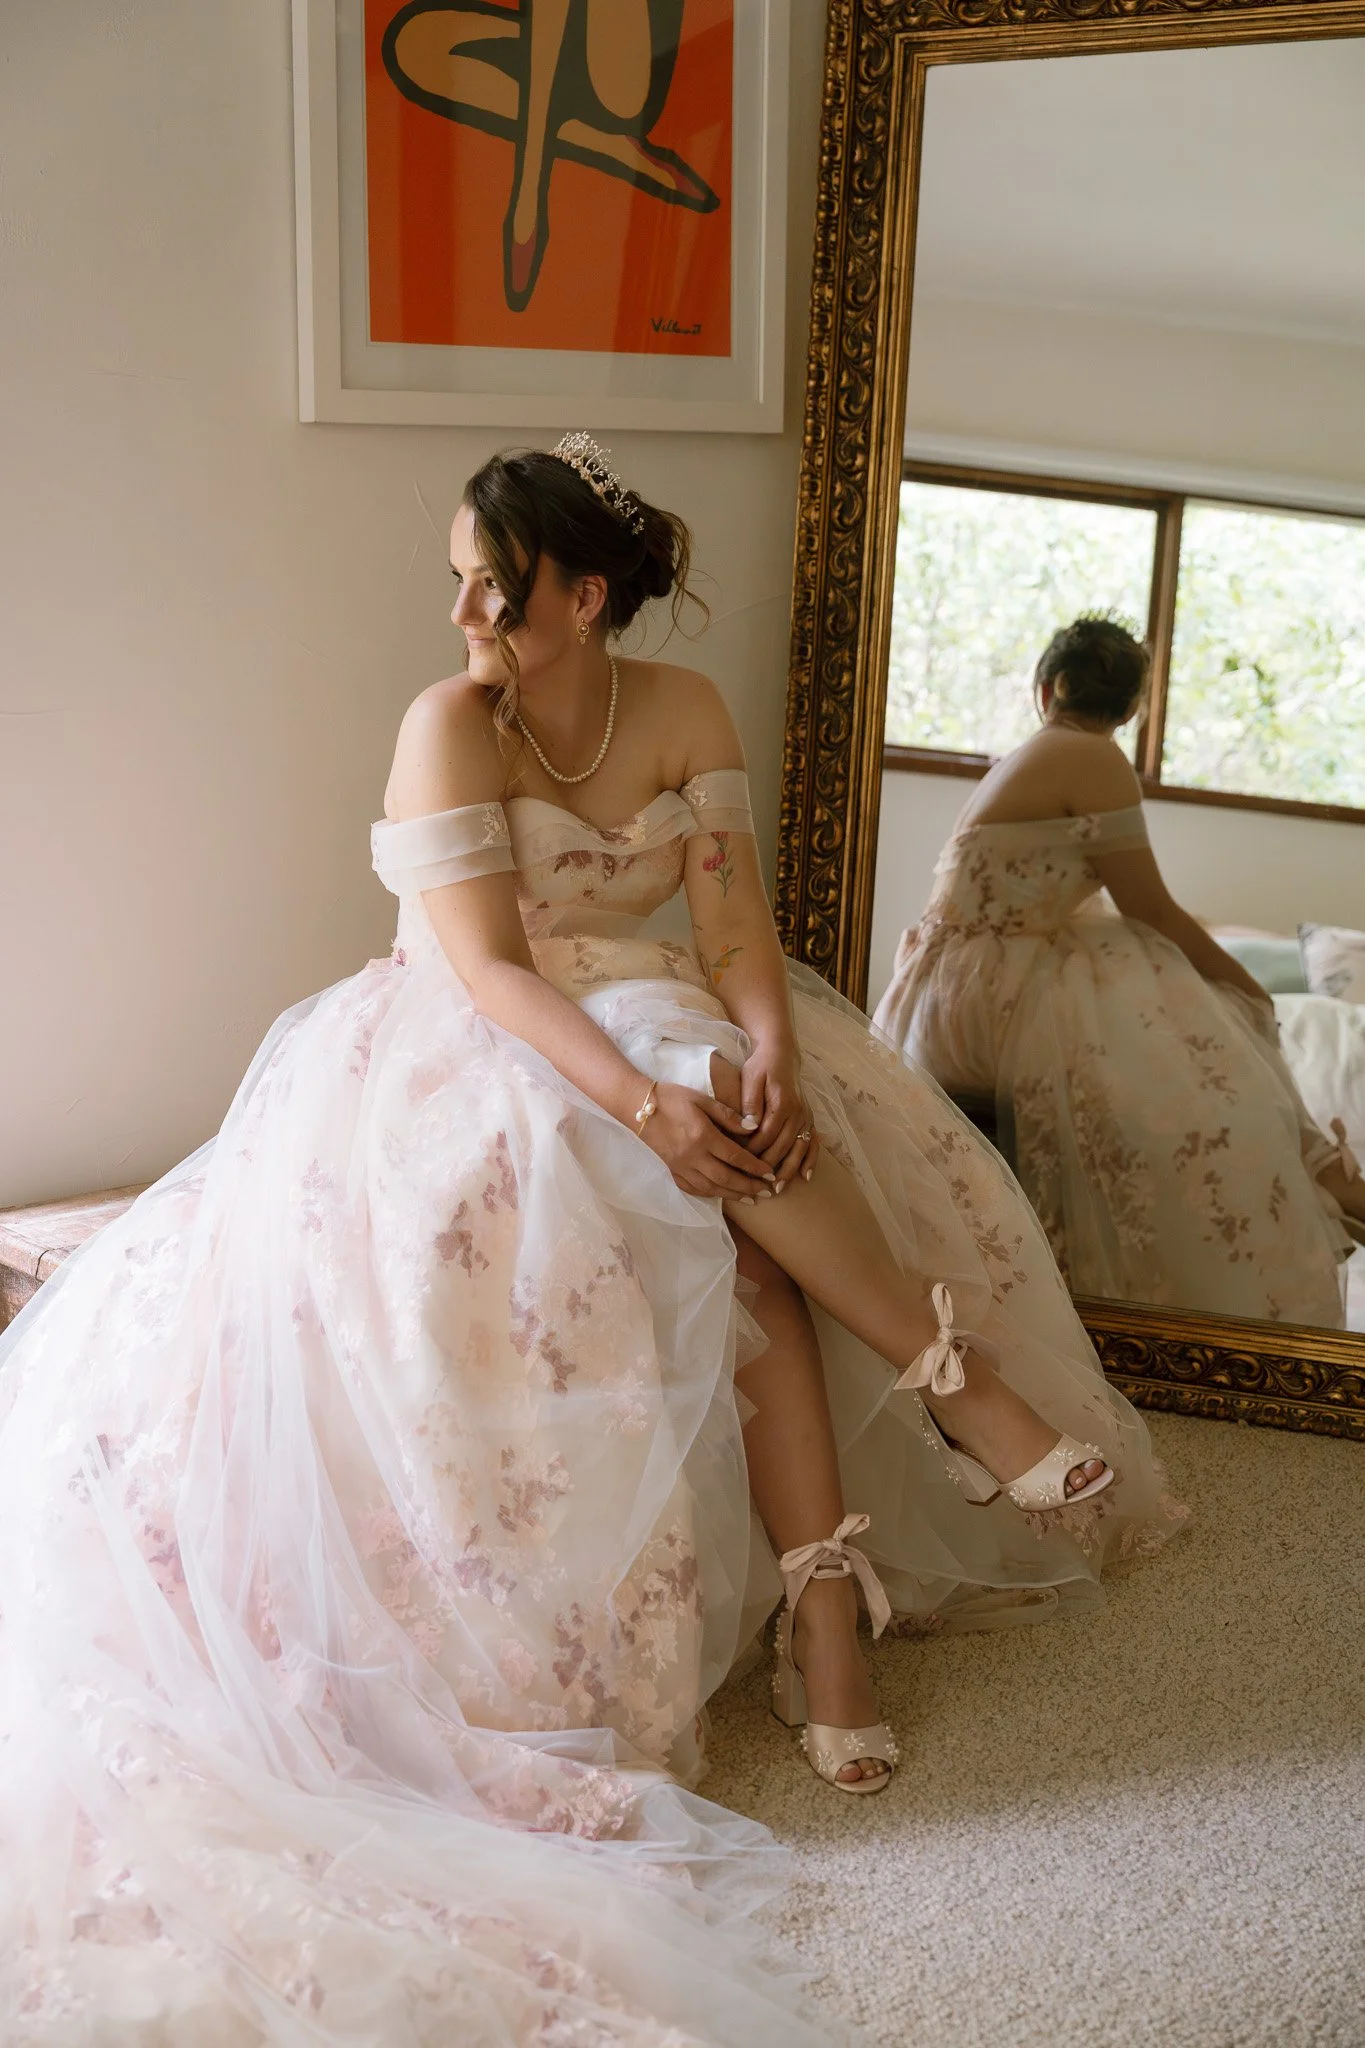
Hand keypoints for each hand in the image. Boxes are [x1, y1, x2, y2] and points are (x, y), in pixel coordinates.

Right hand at [639, 1082, 775, 1199]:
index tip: (770, 1174)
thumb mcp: (702, 1100)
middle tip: (766, 1193)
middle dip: (748, 1187)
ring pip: (711, 1188)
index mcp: (703, 1136)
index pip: (735, 1157)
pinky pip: (694, 1189)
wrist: (637, 1107)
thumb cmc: (672, 1098)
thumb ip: (728, 1116)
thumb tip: (753, 1128)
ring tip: (750, 1198)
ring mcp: (681, 1166)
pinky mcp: (672, 1170)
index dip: (755, 1168)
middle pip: (726, 1178)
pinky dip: (710, 1194)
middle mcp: (693, 1156)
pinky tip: (721, 1195)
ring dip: (732, 1195)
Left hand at [739, 1040, 819, 1192]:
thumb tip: (749, 1126)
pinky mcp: (808, 1118)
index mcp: (782, 1103)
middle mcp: (798, 1112)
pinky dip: (810, 1160)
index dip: (754, 1151)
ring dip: (790, 1169)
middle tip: (756, 1185)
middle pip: (784, 1146)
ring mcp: (805, 1116)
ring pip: (799, 1148)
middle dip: (770, 1166)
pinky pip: (813, 1143)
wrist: (781, 1053)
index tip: (741, 1163)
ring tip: (778, 1188)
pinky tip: (805, 1176)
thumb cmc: (761, 1066)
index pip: (767, 1134)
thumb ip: (750, 1103)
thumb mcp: (751, 1078)